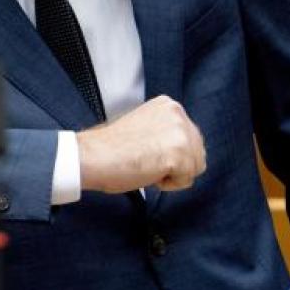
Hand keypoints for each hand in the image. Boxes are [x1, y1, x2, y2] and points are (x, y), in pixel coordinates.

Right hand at [76, 96, 205, 193]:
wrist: (92, 156)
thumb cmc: (110, 148)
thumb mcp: (145, 126)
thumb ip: (165, 131)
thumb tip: (181, 149)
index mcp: (169, 105)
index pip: (190, 137)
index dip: (170, 153)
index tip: (147, 152)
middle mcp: (178, 114)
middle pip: (197, 152)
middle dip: (175, 164)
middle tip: (146, 161)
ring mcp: (180, 133)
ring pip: (195, 167)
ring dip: (173, 174)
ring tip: (147, 166)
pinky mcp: (178, 154)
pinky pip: (186, 180)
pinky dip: (168, 184)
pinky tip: (148, 173)